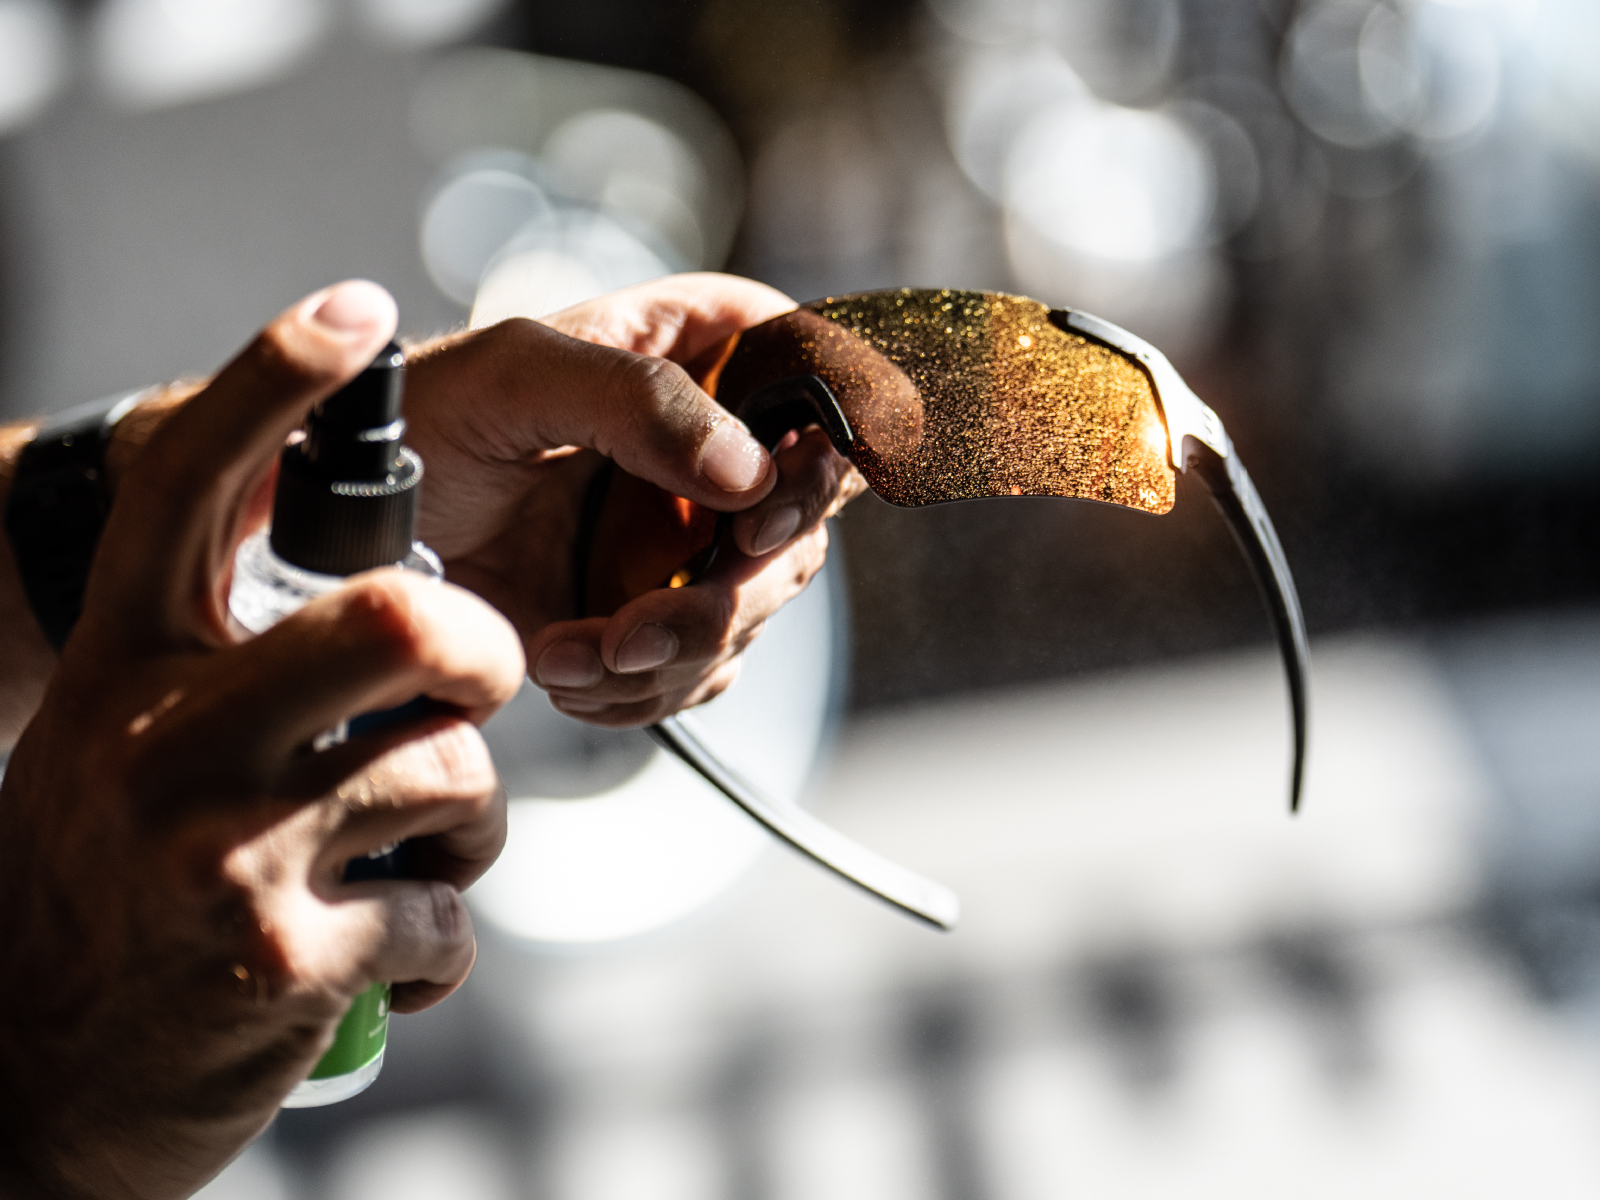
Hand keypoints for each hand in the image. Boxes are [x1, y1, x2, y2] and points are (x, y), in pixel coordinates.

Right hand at [0, 283, 523, 1197]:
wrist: (36, 1075)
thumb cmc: (113, 893)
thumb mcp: (126, 751)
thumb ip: (231, 674)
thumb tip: (407, 614)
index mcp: (122, 670)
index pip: (189, 490)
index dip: (274, 383)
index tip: (355, 309)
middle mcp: (160, 740)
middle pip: (397, 620)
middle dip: (480, 651)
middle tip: (476, 683)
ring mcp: (219, 853)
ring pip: (455, 773)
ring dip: (470, 825)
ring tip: (418, 860)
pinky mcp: (283, 960)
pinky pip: (452, 911)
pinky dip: (447, 939)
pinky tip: (390, 956)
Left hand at [404, 272, 865, 725]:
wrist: (346, 536)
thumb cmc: (416, 421)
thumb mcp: (512, 378)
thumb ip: (636, 400)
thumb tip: (746, 470)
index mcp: (696, 347)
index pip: (820, 375)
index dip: (820, 450)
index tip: (761, 516)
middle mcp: (710, 440)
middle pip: (803, 516)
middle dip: (734, 589)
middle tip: (648, 621)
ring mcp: (687, 536)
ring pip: (755, 607)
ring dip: (674, 651)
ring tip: (580, 650)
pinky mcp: (656, 613)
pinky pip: (699, 669)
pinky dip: (640, 688)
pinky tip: (566, 663)